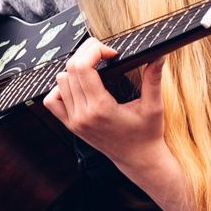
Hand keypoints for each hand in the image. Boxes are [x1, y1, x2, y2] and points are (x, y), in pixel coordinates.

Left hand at [44, 44, 202, 210]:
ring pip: (60, 82)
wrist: (138, 160)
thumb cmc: (147, 135)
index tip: (111, 53)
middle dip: (87, 54)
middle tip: (104, 55)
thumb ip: (153, 79)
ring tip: (94, 70)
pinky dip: (61, 89)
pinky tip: (78, 86)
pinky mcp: (70, 126)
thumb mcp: (154, 106)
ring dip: (75, 70)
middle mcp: (82, 115)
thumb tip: (158, 55)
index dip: (95, 51)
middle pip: (70, 70)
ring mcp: (74, 121)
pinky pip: (52, 101)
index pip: (82, 67)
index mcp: (101, 109)